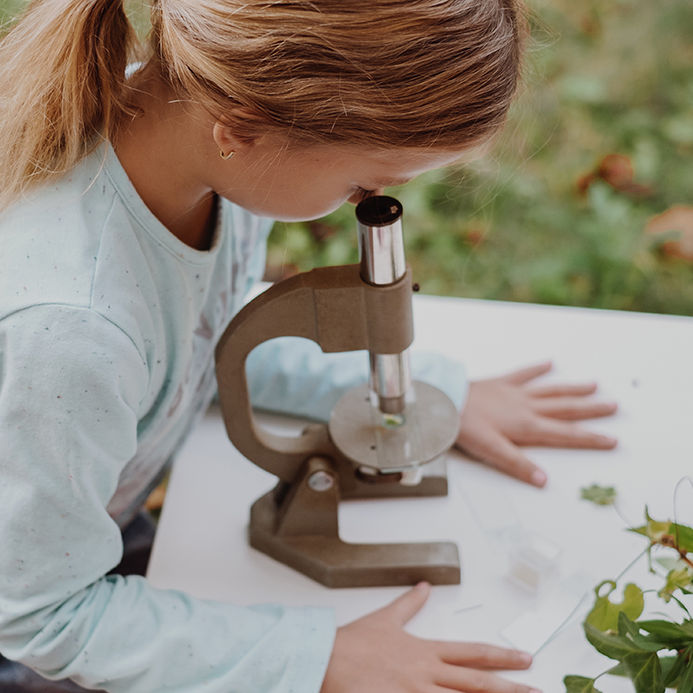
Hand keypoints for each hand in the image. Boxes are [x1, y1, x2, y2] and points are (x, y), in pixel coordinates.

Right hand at [321, 582, 539, 692]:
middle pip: (477, 683)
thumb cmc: (354, 642)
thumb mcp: (385, 618)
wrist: (326, 659)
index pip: (472, 654)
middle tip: (538, 690)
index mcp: (426, 650)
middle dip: (510, 688)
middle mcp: (427, 673)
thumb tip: (424, 586)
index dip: (502, 656)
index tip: (526, 658)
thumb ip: (408, 604)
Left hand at [455, 361, 617, 487]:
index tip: (613, 440)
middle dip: (591, 410)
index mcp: (527, 427)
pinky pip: (523, 374)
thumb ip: (518, 465)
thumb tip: (544, 482)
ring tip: (594, 385)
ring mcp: (514, 393)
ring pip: (550, 391)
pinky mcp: (500, 383)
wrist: (444, 400)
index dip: (590, 439)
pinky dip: (537, 368)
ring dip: (572, 389)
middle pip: (565, 409)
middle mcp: (526, 407)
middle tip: (614, 406)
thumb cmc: (465, 427)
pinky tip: (549, 363)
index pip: (565, 435)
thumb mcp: (491, 451)